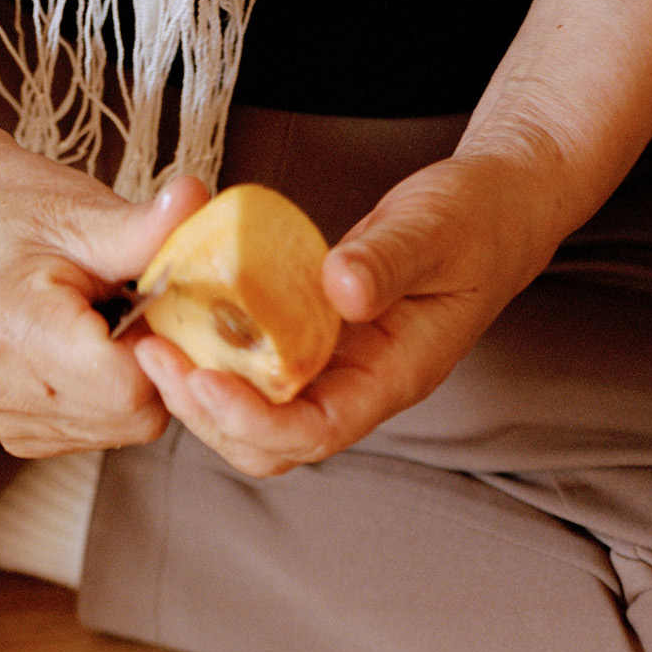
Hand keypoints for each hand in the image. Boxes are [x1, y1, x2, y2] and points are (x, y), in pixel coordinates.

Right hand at [0, 152, 208, 458]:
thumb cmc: (26, 212)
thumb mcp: (89, 213)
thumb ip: (149, 226)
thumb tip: (202, 199)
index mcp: (14, 326)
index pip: (126, 384)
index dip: (163, 347)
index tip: (155, 301)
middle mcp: (0, 386)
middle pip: (130, 413)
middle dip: (154, 364)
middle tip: (134, 307)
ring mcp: (3, 418)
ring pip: (122, 428)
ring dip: (136, 382)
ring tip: (106, 325)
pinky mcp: (16, 434)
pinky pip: (100, 432)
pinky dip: (113, 398)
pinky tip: (91, 354)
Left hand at [131, 152, 551, 477]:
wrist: (498, 207)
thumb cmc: (477, 218)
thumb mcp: (438, 227)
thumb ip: (388, 260)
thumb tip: (336, 288)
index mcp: (393, 377)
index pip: (315, 431)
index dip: (253, 419)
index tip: (201, 378)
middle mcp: (358, 387)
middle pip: (270, 444)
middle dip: (206, 413)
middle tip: (153, 355)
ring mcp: (334, 371)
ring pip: (254, 417)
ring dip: (199, 391)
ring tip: (153, 342)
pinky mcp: (312, 344)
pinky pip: (254, 370)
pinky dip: (212, 355)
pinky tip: (178, 319)